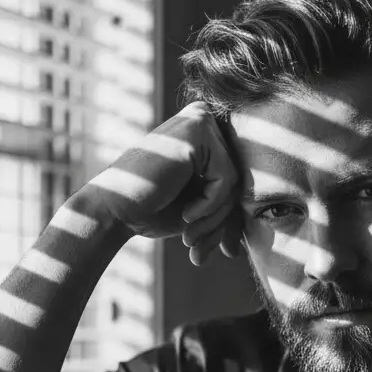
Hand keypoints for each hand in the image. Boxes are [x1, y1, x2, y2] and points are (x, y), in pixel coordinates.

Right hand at [82, 101, 243, 265]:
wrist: (115, 210)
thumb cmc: (153, 211)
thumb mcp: (201, 210)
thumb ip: (229, 208)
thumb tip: (256, 231)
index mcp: (205, 135)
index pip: (237, 180)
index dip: (232, 219)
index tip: (224, 251)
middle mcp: (204, 120)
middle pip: (239, 180)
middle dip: (224, 222)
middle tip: (201, 249)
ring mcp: (200, 121)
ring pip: (235, 181)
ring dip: (215, 218)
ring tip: (190, 237)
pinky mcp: (197, 131)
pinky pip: (226, 178)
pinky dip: (210, 205)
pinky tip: (186, 215)